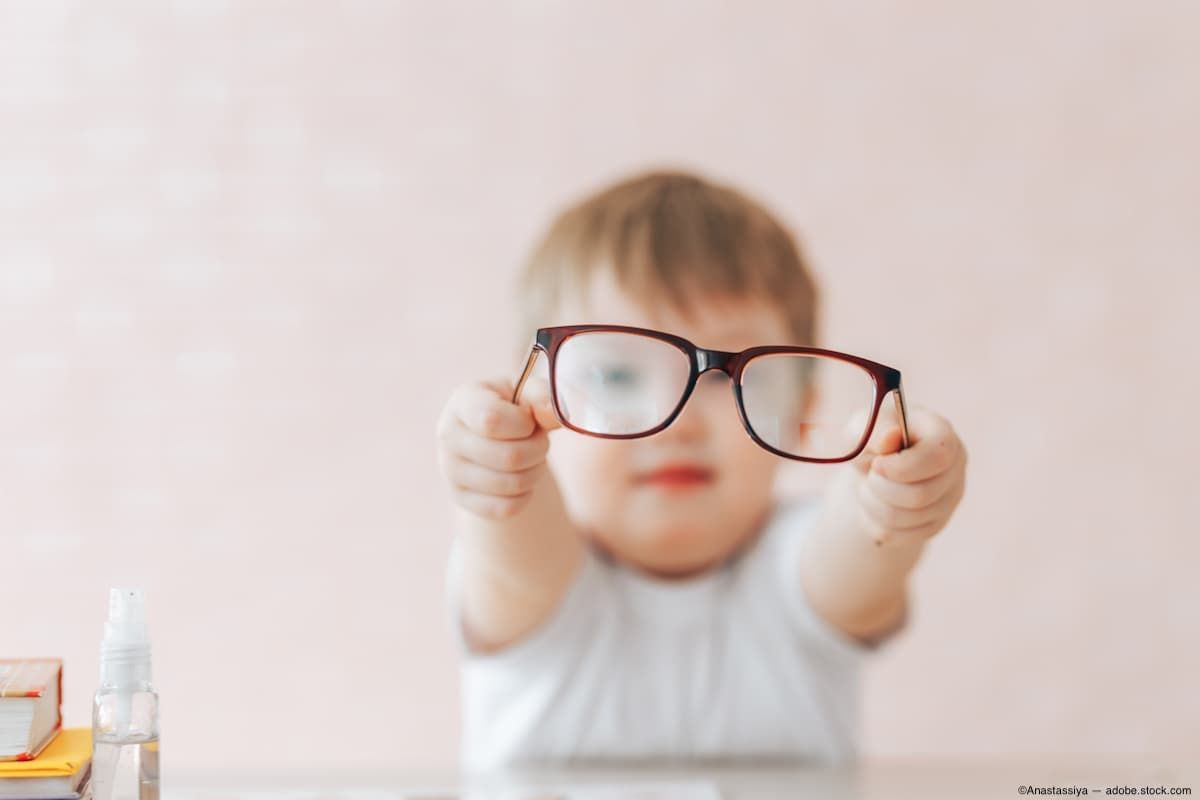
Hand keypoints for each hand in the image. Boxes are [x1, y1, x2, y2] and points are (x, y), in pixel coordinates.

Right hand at [436, 376, 560, 519]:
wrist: (491, 434)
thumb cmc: (512, 407)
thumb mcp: (528, 391)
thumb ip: (543, 397)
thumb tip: (555, 415)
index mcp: (464, 401)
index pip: (492, 420)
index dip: (524, 424)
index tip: (529, 421)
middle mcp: (449, 435)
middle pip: (509, 457)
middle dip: (538, 450)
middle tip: (539, 441)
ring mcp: (450, 469)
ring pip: (511, 484)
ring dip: (535, 472)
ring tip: (532, 458)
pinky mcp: (459, 497)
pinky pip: (505, 508)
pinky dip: (524, 496)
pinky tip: (520, 478)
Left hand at [848, 405, 966, 546]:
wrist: (873, 467)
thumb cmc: (871, 441)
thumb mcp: (864, 425)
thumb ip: (874, 429)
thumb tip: (889, 438)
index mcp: (942, 436)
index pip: (937, 457)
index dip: (902, 467)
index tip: (876, 465)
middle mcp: (955, 469)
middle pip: (921, 495)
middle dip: (881, 488)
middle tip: (869, 475)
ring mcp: (949, 500)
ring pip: (908, 519)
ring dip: (874, 504)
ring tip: (869, 487)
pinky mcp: (935, 524)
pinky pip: (901, 536)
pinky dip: (877, 522)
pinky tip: (876, 503)